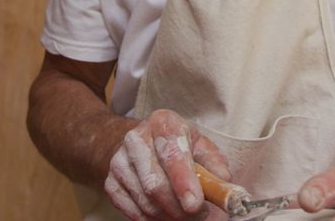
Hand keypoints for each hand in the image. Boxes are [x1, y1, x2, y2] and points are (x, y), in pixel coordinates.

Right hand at [104, 109, 230, 219]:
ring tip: (186, 215)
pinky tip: (166, 214)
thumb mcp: (199, 144)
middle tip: (198, 214)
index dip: (184, 181)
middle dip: (179, 207)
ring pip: (145, 201)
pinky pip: (132, 211)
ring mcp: (119, 161)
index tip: (195, 203)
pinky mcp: (110, 182)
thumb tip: (223, 182)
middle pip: (154, 183)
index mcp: (162, 123)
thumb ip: (214, 163)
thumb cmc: (176, 145)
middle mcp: (136, 139)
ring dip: (169, 215)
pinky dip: (153, 219)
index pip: (171, 153)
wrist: (140, 143)